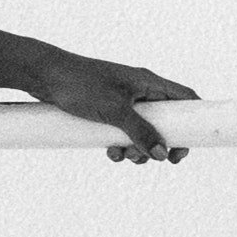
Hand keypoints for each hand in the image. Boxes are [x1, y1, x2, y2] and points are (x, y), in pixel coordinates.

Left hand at [17, 50, 200, 162]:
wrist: (44, 76)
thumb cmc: (80, 84)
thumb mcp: (115, 111)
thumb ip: (140, 132)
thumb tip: (161, 154)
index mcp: (149, 83)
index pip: (185, 99)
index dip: (192, 124)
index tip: (183, 149)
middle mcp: (140, 90)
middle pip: (164, 121)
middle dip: (158, 144)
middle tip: (152, 160)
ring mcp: (123, 100)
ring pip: (142, 131)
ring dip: (136, 148)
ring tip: (122, 154)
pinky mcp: (106, 110)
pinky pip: (122, 132)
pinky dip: (119, 144)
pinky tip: (108, 150)